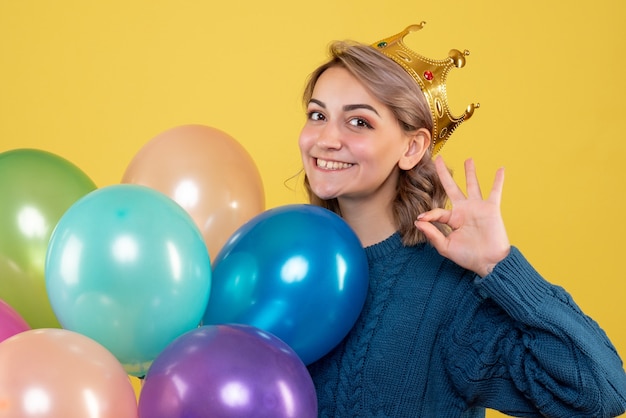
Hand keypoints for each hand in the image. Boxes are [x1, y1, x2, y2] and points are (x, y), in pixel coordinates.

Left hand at [415, 156, 509, 276]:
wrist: (489, 262)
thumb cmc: (468, 257)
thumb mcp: (446, 246)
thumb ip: (432, 234)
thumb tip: (418, 221)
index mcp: (452, 219)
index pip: (438, 211)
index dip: (429, 214)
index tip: (421, 218)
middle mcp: (464, 210)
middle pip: (452, 187)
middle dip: (444, 174)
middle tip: (438, 159)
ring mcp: (477, 207)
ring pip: (472, 185)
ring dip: (470, 172)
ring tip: (468, 159)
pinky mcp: (491, 208)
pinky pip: (495, 191)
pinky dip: (498, 180)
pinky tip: (501, 169)